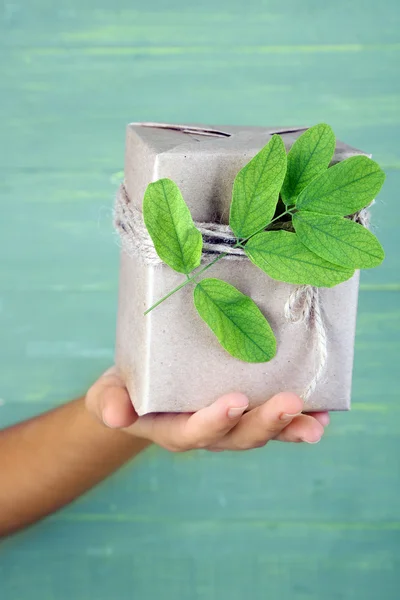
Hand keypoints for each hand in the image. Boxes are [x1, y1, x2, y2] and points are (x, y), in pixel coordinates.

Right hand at [86, 367, 328, 451]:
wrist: (143, 393)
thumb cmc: (128, 389)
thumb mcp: (109, 392)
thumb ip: (110, 402)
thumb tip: (114, 414)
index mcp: (173, 429)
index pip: (194, 431)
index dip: (215, 420)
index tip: (234, 402)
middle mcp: (207, 432)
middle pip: (238, 436)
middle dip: (265, 423)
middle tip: (289, 404)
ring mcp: (230, 425)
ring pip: (262, 431)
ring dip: (291, 427)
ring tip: (316, 422)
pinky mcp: (247, 413)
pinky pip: (276, 423)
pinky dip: (299, 421)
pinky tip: (322, 413)